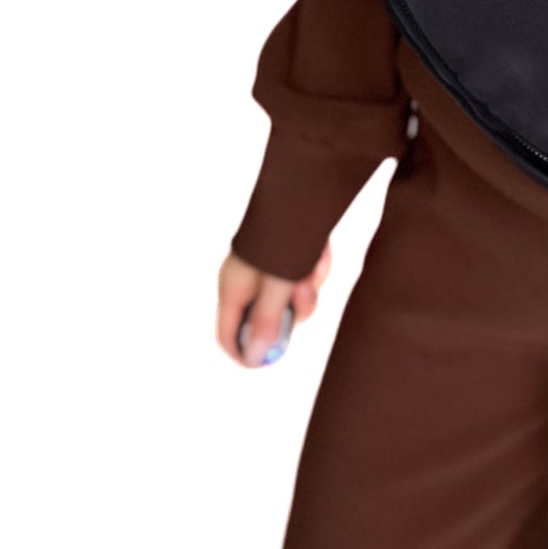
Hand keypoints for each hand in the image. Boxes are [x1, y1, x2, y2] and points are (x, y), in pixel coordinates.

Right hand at [215, 239, 331, 367]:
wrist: (304, 186)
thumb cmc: (285, 233)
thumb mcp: (278, 281)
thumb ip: (268, 320)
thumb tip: (257, 358)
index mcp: (232, 288)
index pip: (228, 336)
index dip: (246, 353)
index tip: (270, 362)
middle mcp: (245, 281)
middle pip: (266, 320)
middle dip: (292, 311)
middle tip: (304, 292)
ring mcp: (266, 269)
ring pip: (290, 299)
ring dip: (308, 286)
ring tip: (314, 262)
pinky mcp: (286, 257)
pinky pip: (303, 278)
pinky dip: (314, 268)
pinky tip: (319, 250)